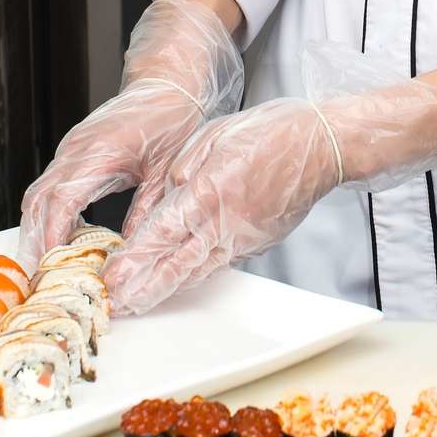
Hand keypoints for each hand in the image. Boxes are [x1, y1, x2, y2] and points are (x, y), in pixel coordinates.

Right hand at [18, 0, 243, 267]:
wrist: (169, 83)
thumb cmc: (172, 118)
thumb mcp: (165, 171)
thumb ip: (147, 211)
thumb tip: (132, 251)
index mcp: (99, 152)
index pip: (61, 200)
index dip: (52, 236)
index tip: (50, 265)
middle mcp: (77, 149)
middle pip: (38, 200)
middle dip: (35, 241)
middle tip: (40, 277)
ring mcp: (72, 148)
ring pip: (38, 194)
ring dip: (37, 229)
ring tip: (47, 265)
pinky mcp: (74, 149)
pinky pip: (50, 185)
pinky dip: (48, 213)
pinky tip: (62, 236)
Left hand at [102, 71, 436, 316]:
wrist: (324, 145)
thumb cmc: (275, 131)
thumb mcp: (218, 133)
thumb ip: (187, 164)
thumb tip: (169, 189)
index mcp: (211, 189)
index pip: (164, 231)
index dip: (135, 259)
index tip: (112, 276)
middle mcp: (225, 220)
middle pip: (177, 263)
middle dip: (143, 287)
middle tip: (117, 305)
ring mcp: (244, 236)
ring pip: (198, 270)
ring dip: (166, 289)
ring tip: (138, 303)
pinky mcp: (258, 242)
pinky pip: (220, 262)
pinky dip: (195, 276)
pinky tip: (177, 284)